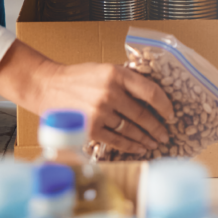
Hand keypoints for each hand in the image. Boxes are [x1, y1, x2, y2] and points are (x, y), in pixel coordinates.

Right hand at [0, 41, 174, 154]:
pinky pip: (116, 140)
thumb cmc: (79, 77)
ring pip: (131, 130)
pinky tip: (139, 148)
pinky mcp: (89, 128)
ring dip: (146, 139)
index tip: (172, 114)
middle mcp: (110, 93)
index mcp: (117, 75)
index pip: (151, 92)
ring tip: (155, 143)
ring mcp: (99, 112)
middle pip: (142, 115)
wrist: (45, 86)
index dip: (165, 106)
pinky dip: (130, 146)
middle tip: (166, 134)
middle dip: (158, 128)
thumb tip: (153, 95)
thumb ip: (127, 80)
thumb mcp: (106, 69)